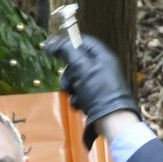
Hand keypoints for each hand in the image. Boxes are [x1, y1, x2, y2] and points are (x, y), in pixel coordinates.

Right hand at [42, 33, 139, 148]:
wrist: (111, 119)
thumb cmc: (98, 90)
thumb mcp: (81, 66)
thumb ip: (67, 51)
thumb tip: (51, 42)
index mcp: (102, 56)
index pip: (83, 41)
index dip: (67, 43)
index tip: (54, 50)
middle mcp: (101, 67)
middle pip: (76, 61)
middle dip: (68, 72)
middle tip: (69, 79)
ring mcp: (98, 83)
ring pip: (76, 79)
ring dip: (72, 87)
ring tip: (76, 94)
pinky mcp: (95, 98)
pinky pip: (80, 93)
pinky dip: (77, 98)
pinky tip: (81, 104)